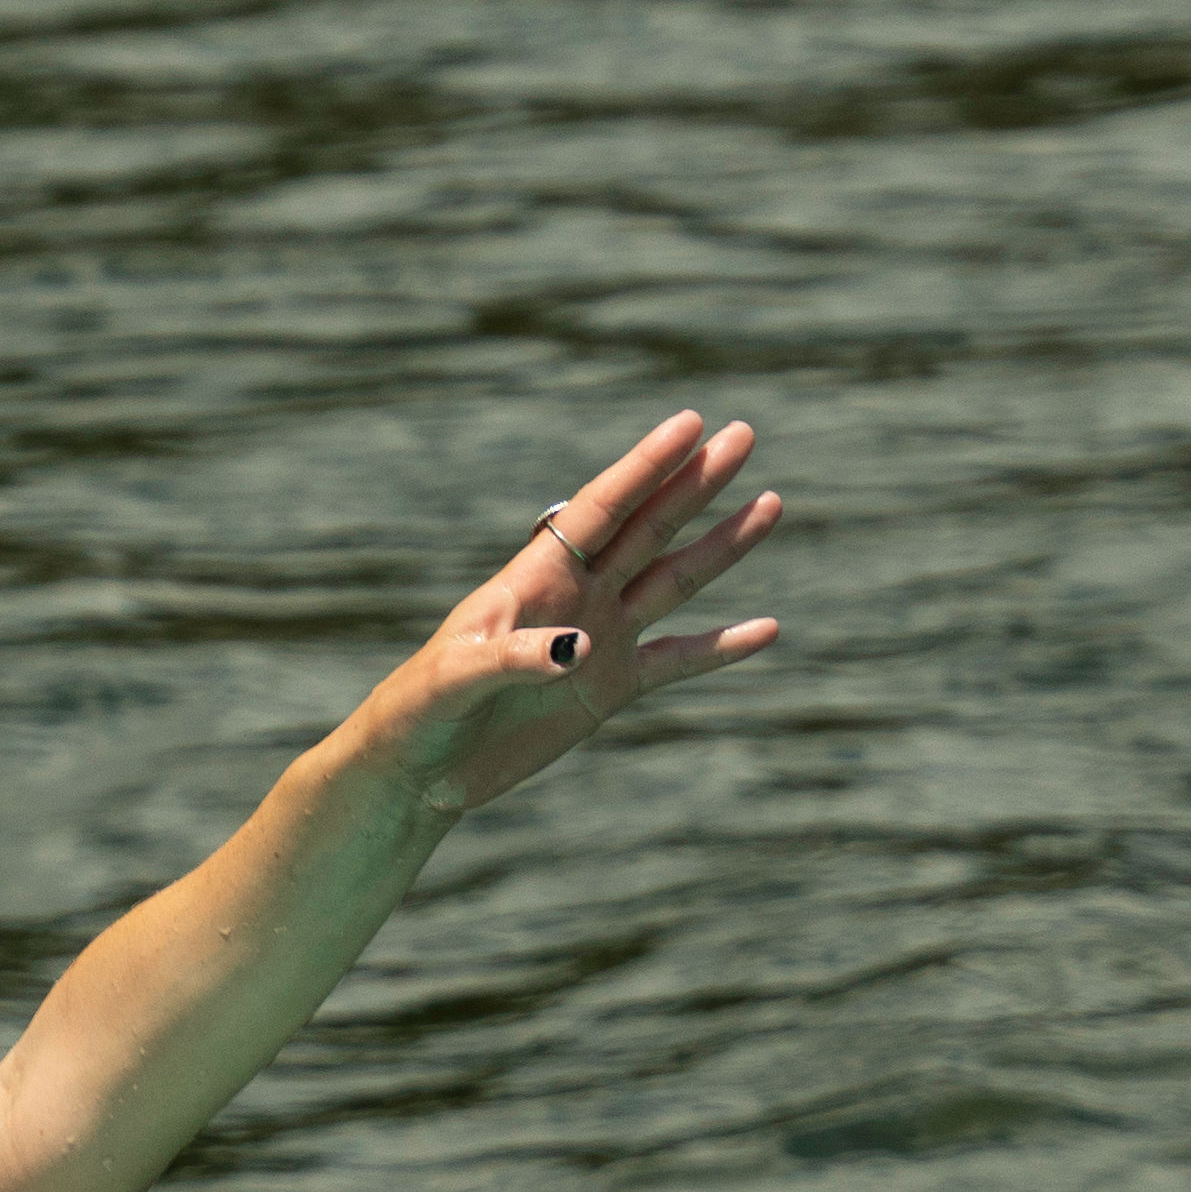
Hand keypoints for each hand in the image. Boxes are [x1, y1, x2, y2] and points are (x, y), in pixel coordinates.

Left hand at [390, 409, 778, 811]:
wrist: (420, 768)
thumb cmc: (420, 709)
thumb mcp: (453, 677)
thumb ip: (512, 656)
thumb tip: (579, 646)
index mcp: (535, 576)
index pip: (601, 509)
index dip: (645, 466)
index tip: (690, 423)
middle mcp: (577, 596)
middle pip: (649, 527)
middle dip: (695, 483)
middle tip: (743, 436)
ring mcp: (601, 639)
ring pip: (674, 581)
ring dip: (722, 545)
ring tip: (770, 503)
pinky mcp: (611, 689)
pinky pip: (679, 661)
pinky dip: (723, 647)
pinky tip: (768, 629)